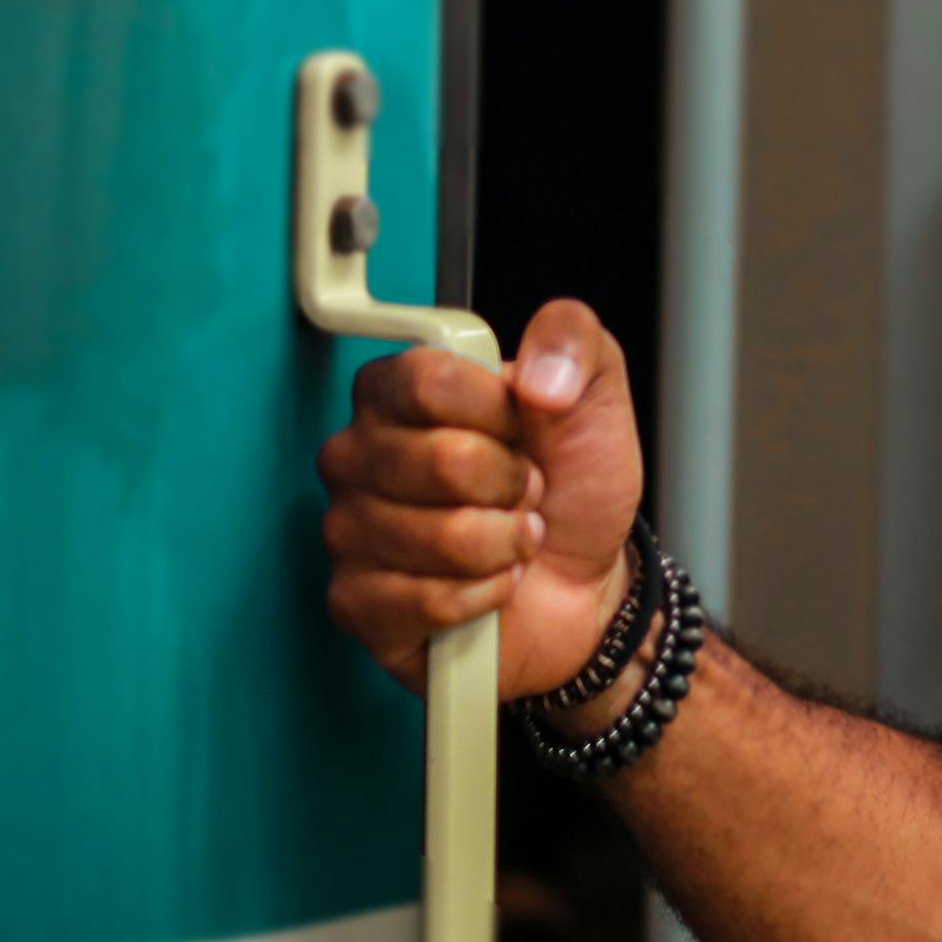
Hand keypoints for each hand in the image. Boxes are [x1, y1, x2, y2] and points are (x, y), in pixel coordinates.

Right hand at [317, 300, 650, 695]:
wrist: (585, 574)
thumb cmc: (570, 484)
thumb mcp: (594, 392)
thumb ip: (572, 339)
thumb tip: (538, 374)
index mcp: (397, 391)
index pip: (427, 381)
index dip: (497, 410)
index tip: (522, 425)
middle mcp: (357, 455)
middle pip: (442, 460)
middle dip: (512, 483)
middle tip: (524, 489)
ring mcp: (347, 529)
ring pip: (445, 537)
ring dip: (505, 542)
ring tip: (509, 535)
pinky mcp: (356, 602)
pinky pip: (431, 600)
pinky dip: (485, 594)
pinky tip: (487, 580)